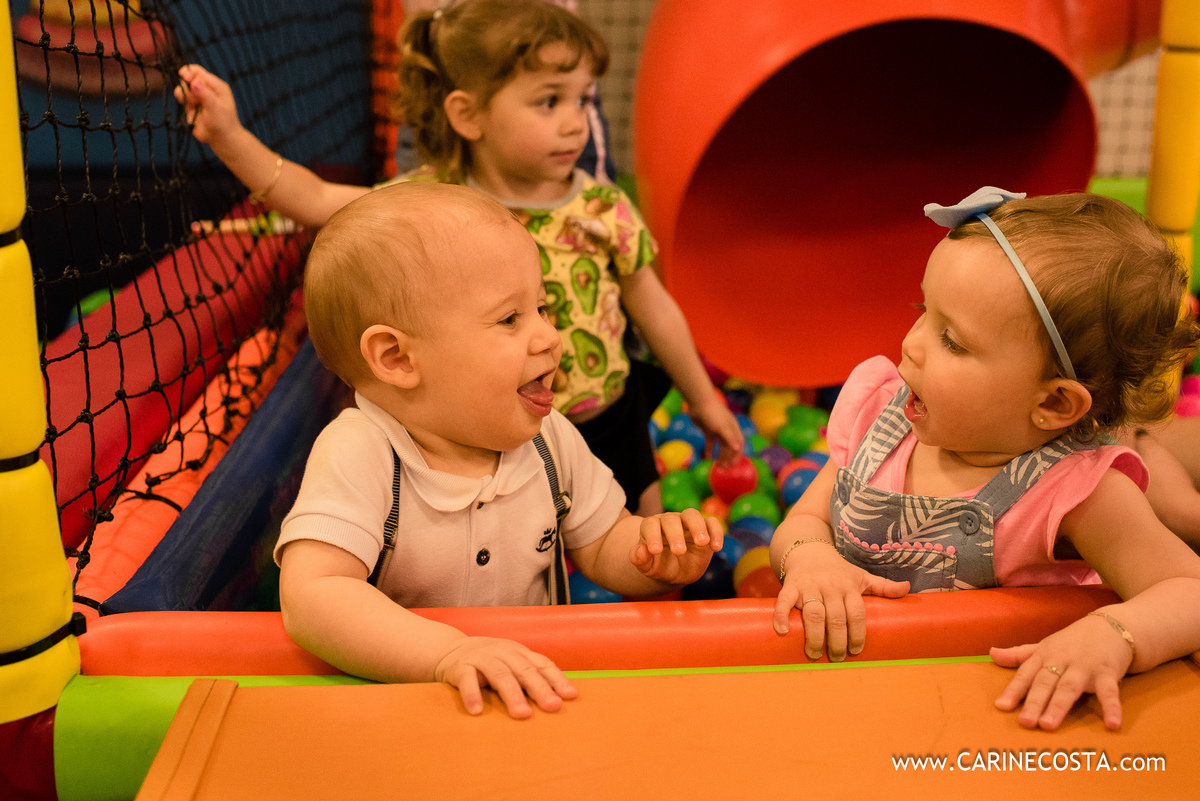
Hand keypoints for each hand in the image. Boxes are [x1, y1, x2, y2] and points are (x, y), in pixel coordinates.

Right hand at [174, 64, 241, 145]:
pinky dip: (180, 97)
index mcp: (216, 86)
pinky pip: (181, 95)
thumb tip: (195, 83)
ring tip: (190, 102)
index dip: (190, 74)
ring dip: (183, 91)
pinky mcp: (190, 104)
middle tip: (189, 94)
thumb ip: (205, 94)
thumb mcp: (216, 108)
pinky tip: (184, 103)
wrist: (221, 139)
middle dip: (185, 83)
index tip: (185, 78)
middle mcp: (206, 88)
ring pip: (183, 86)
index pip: (199, 72)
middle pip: (189, 76)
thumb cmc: (223, 123)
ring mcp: (197, 96)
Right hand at [434, 636, 577, 718]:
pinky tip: (477, 711)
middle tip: (552, 706)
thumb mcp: (510, 663)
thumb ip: (529, 676)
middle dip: (540, 689)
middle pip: (524, 670)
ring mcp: (481, 658)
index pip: (542, 664)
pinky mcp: (460, 667)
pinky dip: (472, 695)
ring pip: (500, 674)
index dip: (556, 679)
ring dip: (512, 694)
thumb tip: (558, 699)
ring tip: (522, 714)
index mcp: (518, 652)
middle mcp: (502, 652)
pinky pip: (467, 680)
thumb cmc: (489, 661)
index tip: (570, 696)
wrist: (449, 650)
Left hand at [630, 507, 722, 584]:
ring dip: (697, 527)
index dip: (652, 536)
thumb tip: (641, 551)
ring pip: (692, 515)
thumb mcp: (648, 567)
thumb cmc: (660, 566)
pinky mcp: (705, 528)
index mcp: (652, 527)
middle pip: (671, 519)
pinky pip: (712, 523)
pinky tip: (716, 548)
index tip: (655, 551)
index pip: (650, 525)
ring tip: (702, 543)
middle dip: (675, 534)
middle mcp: (669, 521)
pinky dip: (716, 532)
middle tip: (679, 551)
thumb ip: (640, 560)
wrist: (677, 571)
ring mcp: (688, 523)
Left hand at [688, 392, 743, 465]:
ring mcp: (718, 431)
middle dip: (727, 458)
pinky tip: (707, 458)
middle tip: (722, 469)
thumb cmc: (713, 414)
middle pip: (729, 447)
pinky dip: (710, 450)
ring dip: (720, 456)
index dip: (737, 456)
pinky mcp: (708, 431)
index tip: (731, 465)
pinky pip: (711, 443)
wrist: (699, 403)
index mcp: (734, 429)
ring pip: (721, 446)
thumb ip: (730, 438)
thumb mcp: (722, 427)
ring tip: (716, 466)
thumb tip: (738, 449)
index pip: (739, 445)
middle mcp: (727, 430)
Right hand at [772, 541, 907, 660]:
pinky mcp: (790, 585)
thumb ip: (883, 586)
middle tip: (836, 658)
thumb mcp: (861, 576)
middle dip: (837, 642)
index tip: (855, 651)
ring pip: (813, 614)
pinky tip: (783, 632)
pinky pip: (784, 600)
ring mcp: (809, 586)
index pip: (857, 613)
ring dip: (814, 637)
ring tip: (814, 654)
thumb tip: (908, 589)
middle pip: (836, 618)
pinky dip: (781, 615)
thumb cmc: (837, 570)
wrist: (808, 550)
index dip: (857, 634)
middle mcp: (830, 585)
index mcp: (849, 586)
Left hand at [991, 613, 1134, 730]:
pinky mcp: (1107, 673)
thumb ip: (1018, 654)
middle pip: (1045, 682)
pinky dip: (1112, 708)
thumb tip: (991, 653)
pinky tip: (1112, 724)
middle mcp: (1062, 660)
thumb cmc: (1071, 642)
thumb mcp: (1043, 646)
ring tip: (1048, 725)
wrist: (1109, 627)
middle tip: (1025, 722)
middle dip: (1034, 702)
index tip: (1001, 706)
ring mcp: (1085, 667)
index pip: (1026, 674)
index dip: (1013, 690)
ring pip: (1069, 687)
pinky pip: (1109, 692)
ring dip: (1059, 706)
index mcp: (1044, 656)